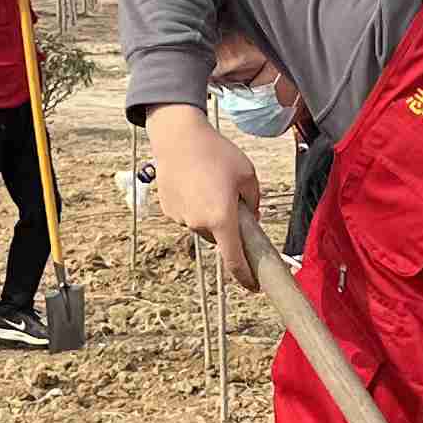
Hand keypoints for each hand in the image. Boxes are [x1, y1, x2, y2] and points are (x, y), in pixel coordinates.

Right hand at [150, 104, 266, 288]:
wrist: (178, 136)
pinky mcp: (168, 210)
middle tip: (230, 197)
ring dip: (210, 214)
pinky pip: (188, 215)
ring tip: (209, 182)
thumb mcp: (248, 176)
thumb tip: (250, 221)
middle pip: (220, 238)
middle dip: (228, 226)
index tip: (254, 286)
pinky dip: (194, 205)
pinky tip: (194, 182)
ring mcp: (181, 218)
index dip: (246, 277)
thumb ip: (253, 204)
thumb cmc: (217, 153)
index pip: (235, 260)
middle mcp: (199, 224)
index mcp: (222, 219)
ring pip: (203, 226)